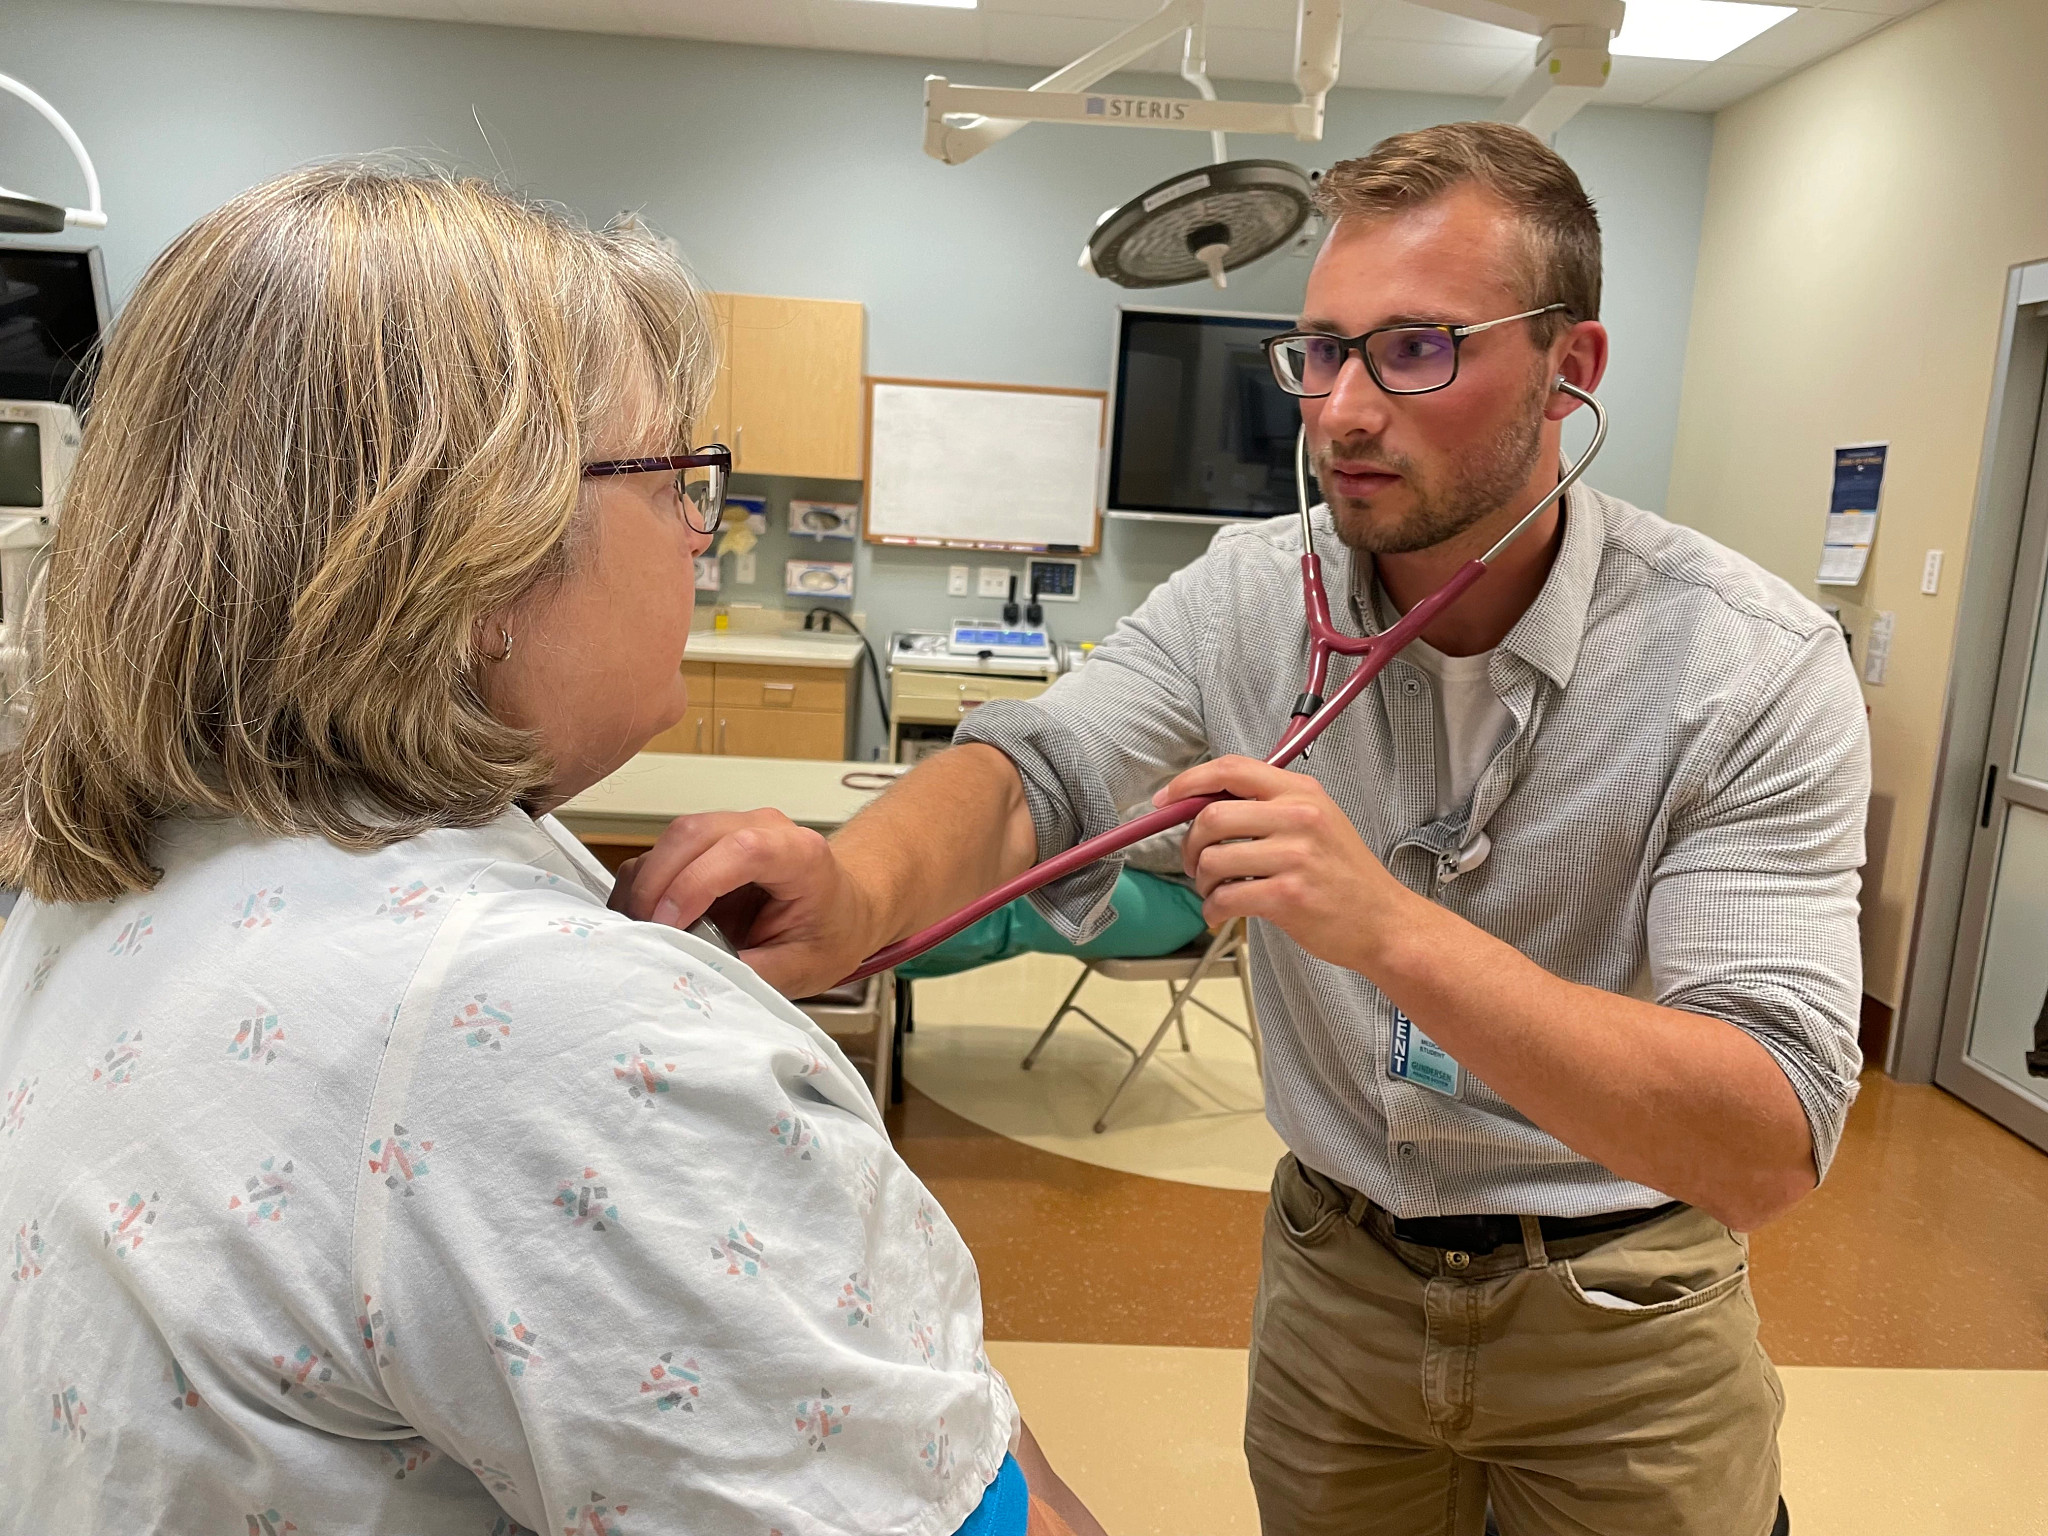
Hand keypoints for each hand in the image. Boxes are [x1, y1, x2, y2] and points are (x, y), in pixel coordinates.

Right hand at [608, 810, 878, 997]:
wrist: (844, 908)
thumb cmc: (831, 931)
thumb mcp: (802, 968)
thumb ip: (750, 972)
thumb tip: (695, 975)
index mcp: (800, 855)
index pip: (742, 849)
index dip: (696, 884)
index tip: (670, 925)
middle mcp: (764, 828)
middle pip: (693, 834)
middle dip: (655, 885)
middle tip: (642, 935)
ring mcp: (733, 827)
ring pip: (672, 839)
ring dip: (646, 884)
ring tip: (642, 932)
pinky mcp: (710, 841)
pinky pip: (666, 850)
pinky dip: (647, 883)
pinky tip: (648, 919)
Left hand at [1159, 754, 1418, 973]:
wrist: (1383, 921)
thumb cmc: (1344, 875)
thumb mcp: (1316, 821)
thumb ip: (1267, 806)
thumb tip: (1203, 805)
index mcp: (1301, 792)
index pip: (1231, 769)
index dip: (1188, 782)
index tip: (1166, 800)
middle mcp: (1298, 817)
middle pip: (1212, 816)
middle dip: (1190, 843)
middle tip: (1195, 862)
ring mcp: (1294, 856)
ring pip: (1213, 859)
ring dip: (1201, 881)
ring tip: (1215, 891)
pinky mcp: (1288, 896)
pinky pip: (1225, 897)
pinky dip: (1213, 908)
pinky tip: (1222, 912)